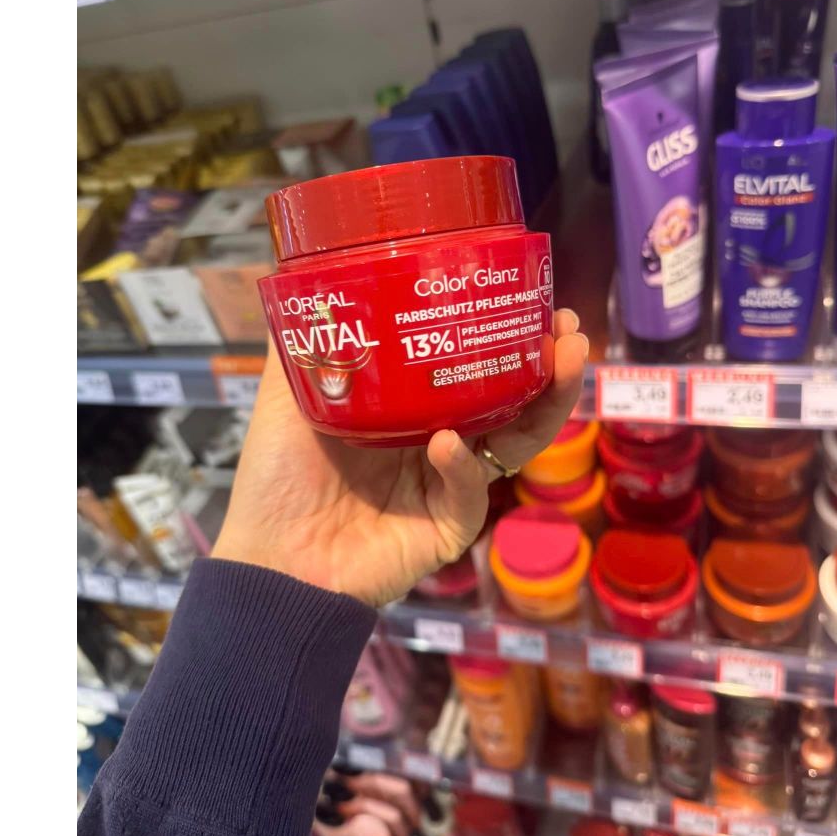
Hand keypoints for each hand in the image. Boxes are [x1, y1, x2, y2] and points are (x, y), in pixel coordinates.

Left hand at [212, 310, 588, 605]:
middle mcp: (438, 444)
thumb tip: (313, 279)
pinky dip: (460, 469)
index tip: (528, 299)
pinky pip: (468, 497)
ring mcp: (446, 488)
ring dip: (543, 406)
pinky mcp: (445, 530)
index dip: (504, 338)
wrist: (267, 556)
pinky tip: (448, 443)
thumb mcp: (289, 395)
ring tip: (561, 363)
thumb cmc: (277, 477)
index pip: (474, 370)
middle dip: (547, 367)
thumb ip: (306, 344)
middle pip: (511, 403)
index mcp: (411, 411)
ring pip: (514, 446)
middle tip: (569, 330)